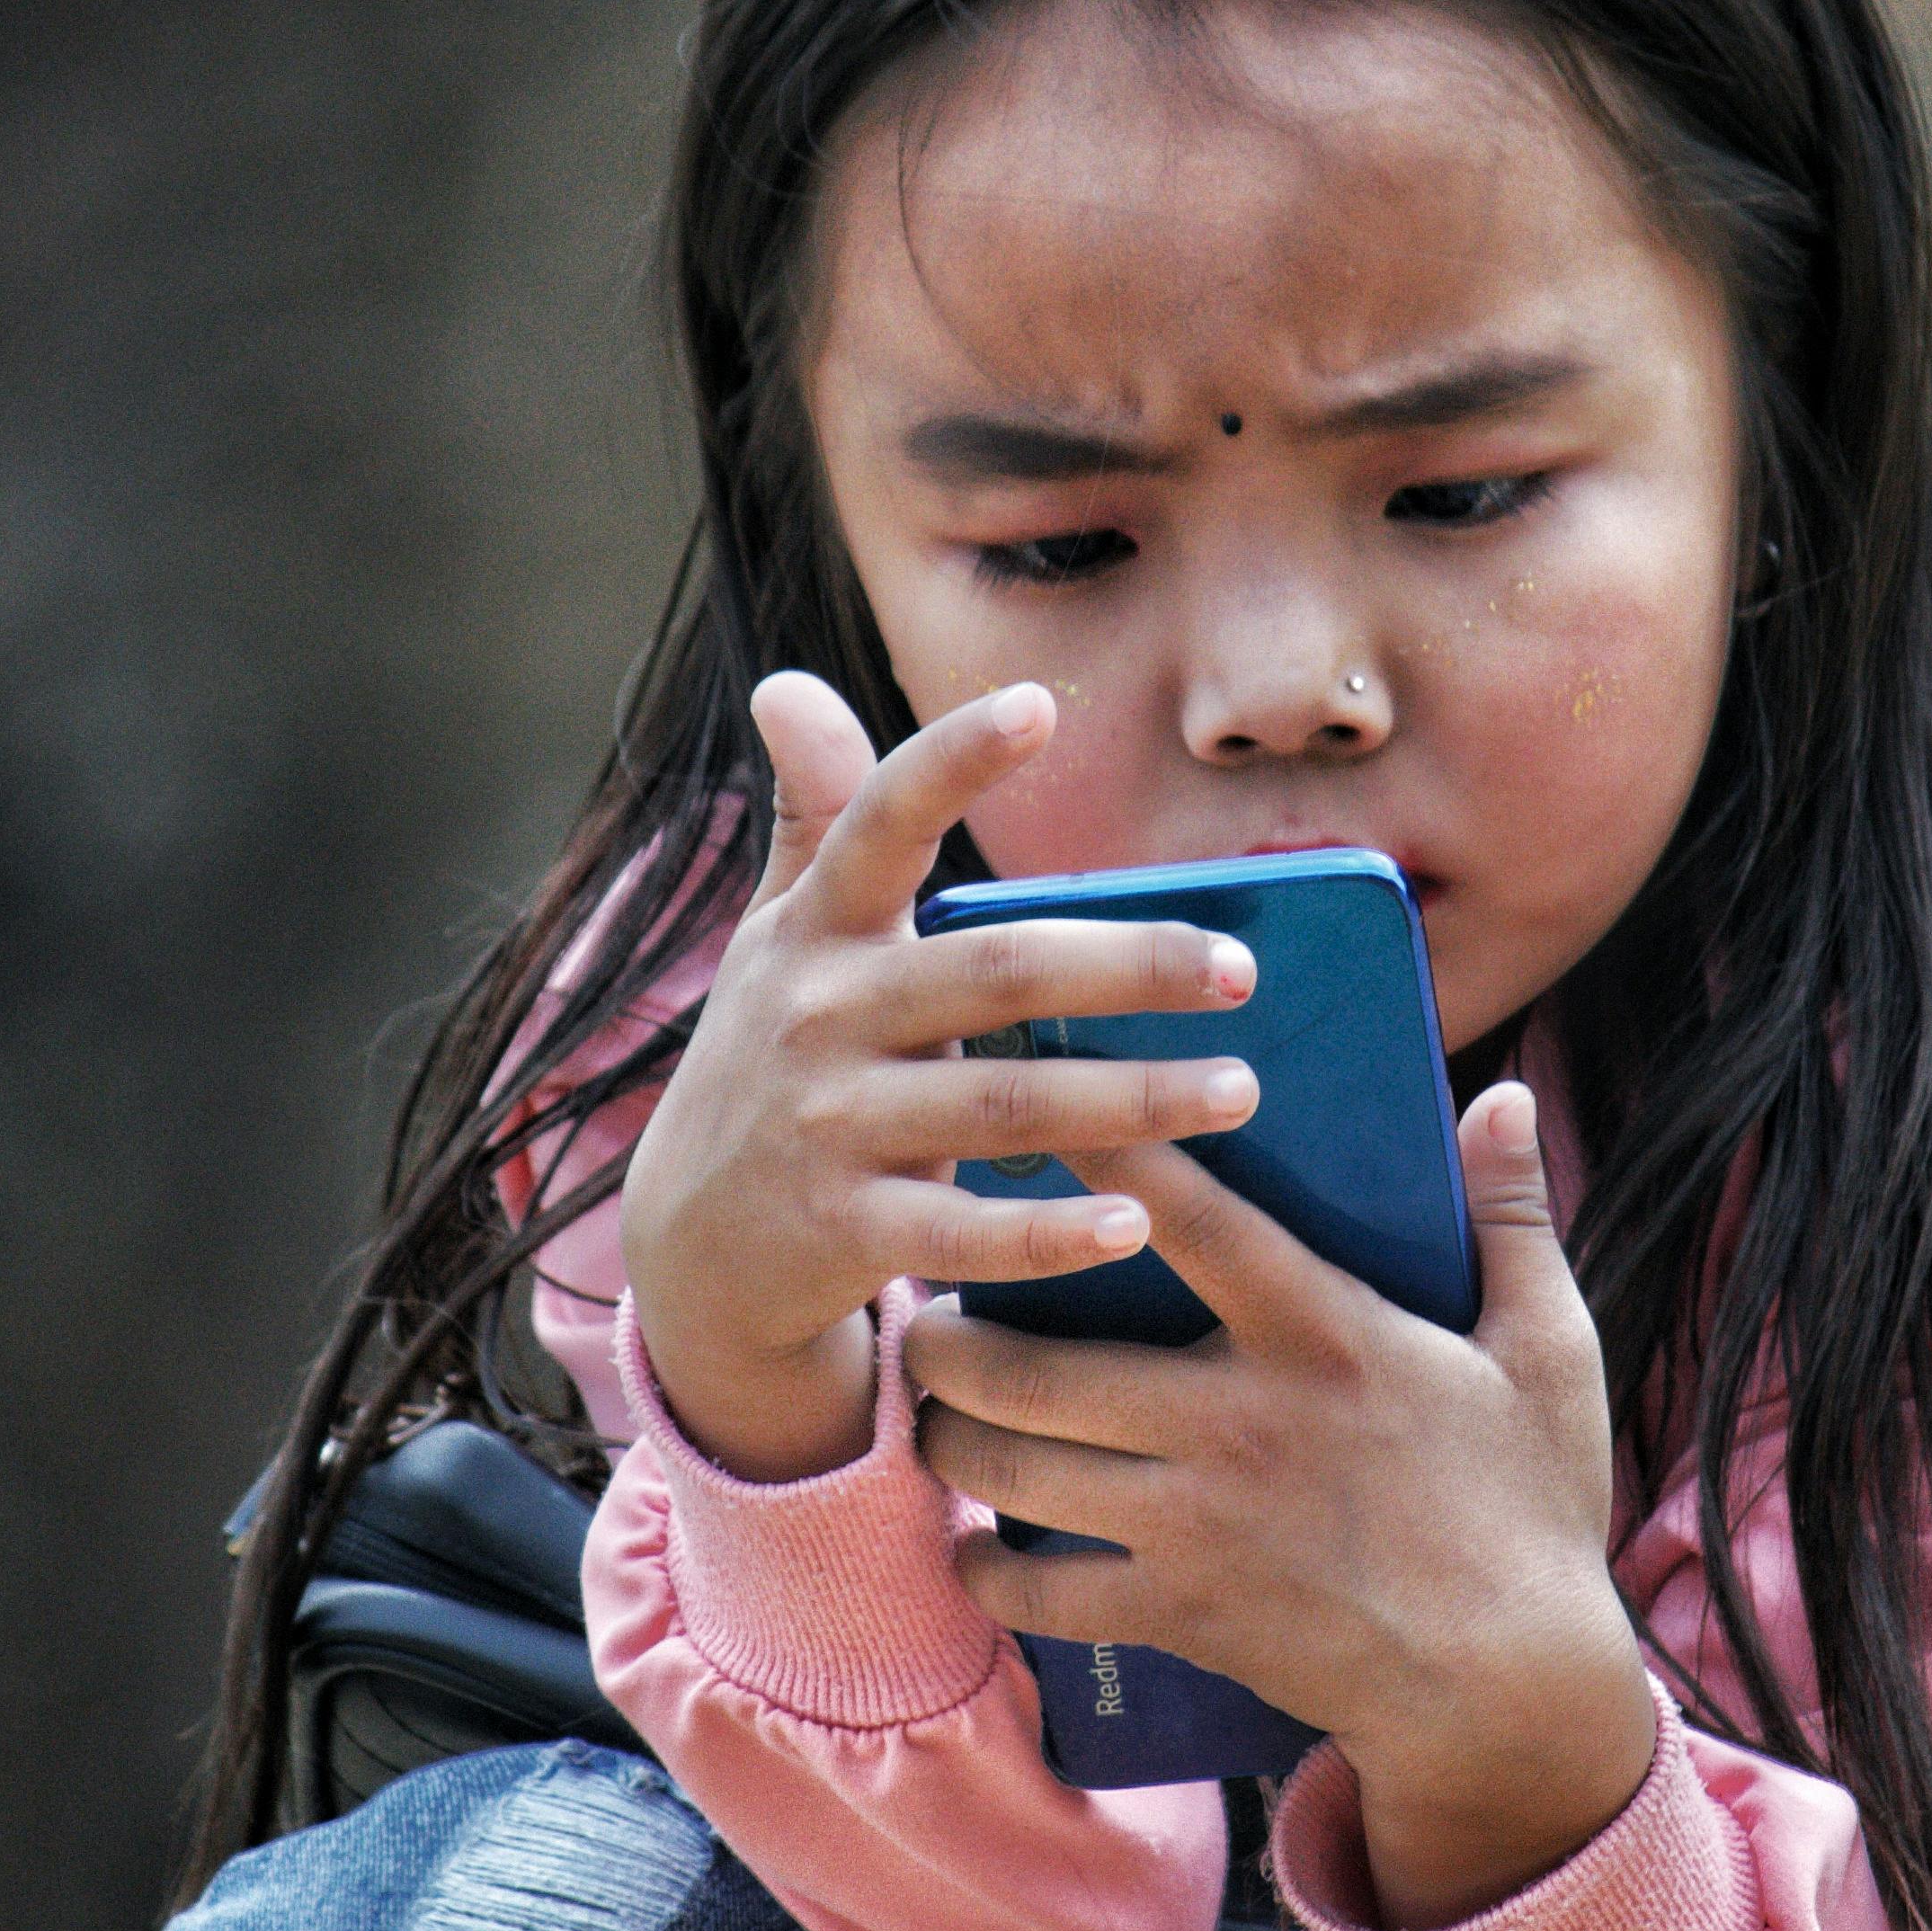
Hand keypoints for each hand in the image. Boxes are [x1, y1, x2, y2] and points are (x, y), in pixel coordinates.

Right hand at [616, 671, 1266, 1481]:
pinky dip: (1050, 1235)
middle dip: (1128, 964)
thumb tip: (786, 680)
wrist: (692, 1250)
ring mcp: (827, 1128)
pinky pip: (964, 1234)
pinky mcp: (844, 1233)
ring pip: (1003, 1105)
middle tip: (1239, 969)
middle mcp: (816, 1018)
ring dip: (1133, 1099)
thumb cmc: (769, 1061)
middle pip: (995, 973)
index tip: (1039, 704)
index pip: (880, 826)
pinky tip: (1138, 1225)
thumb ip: (811, 815)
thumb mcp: (776, 936)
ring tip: (1239, 1090)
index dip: (954, 762)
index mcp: (815, 932)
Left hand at [910, 1081, 1660, 1929]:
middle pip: (1033, 1366)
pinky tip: (980, 1547)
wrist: (1512, 1684)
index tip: (1027, 1107)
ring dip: (949, 1437)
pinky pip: (1037, 1594)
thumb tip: (1497, 1095)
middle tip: (929, 1305)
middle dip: (950, 1333)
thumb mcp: (1549, 1350)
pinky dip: (986, 1573)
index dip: (1096, 1157)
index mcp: (1319, 1335)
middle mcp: (1235, 1422)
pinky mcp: (1178, 1614)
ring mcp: (1194, 1526)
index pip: (1186, 1222)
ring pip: (1010, 1472)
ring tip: (939, 1409)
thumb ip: (1514, 1217)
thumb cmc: (1530, 1504)